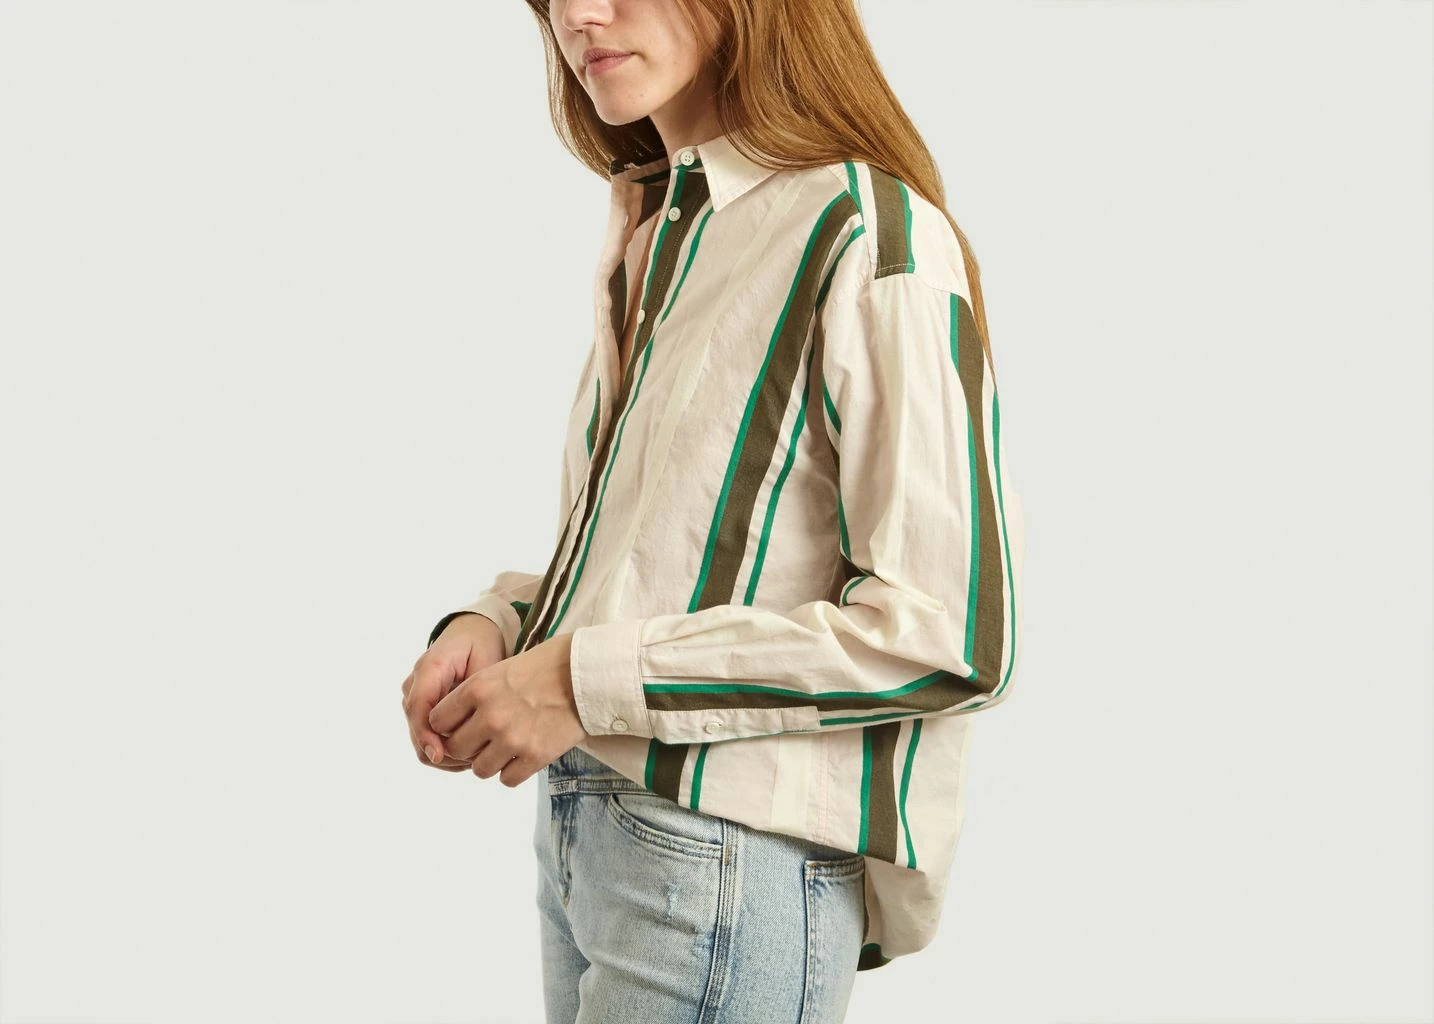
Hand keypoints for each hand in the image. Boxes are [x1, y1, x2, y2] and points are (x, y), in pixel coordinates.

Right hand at [401, 613, 506, 771]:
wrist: (472, 633)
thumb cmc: (481, 645)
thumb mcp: (485, 663)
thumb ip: (476, 694)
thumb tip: (471, 728)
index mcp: (429, 668)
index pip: (419, 708)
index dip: (426, 736)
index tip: (441, 755)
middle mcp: (415, 684)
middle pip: (416, 730)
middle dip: (441, 752)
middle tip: (474, 760)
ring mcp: (414, 697)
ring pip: (420, 739)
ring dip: (445, 755)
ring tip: (476, 757)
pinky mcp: (421, 709)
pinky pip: (426, 736)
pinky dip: (446, 749)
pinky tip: (471, 752)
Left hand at [427, 632, 589, 786]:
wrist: (588, 674)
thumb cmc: (548, 666)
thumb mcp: (502, 669)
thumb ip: (476, 694)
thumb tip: (455, 722)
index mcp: (478, 688)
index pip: (437, 721)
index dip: (446, 726)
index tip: (459, 725)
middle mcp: (490, 716)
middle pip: (456, 749)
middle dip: (466, 747)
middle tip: (482, 741)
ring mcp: (512, 739)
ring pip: (479, 769)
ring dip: (489, 762)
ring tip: (505, 749)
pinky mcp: (535, 756)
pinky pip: (507, 780)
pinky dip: (512, 772)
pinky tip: (522, 757)